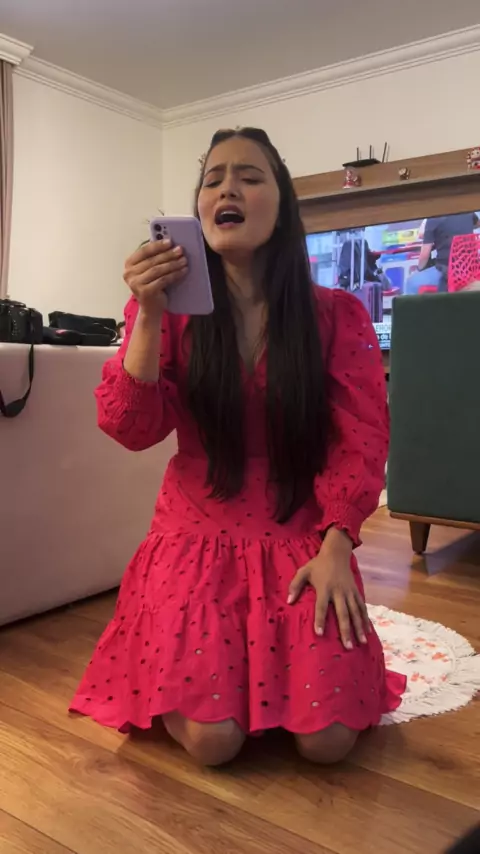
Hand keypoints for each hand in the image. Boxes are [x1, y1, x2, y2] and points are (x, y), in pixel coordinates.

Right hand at [123, 239, 187, 317]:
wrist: (150, 309)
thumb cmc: (151, 287)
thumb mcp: (148, 271)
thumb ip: (153, 259)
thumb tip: (170, 245)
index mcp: (128, 265)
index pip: (143, 251)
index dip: (157, 245)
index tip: (170, 242)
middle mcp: (129, 274)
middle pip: (152, 260)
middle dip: (168, 254)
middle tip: (180, 250)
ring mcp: (136, 284)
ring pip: (158, 270)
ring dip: (173, 264)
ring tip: (184, 261)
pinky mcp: (146, 292)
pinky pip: (163, 280)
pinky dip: (174, 275)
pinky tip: (183, 271)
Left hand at [287, 529, 369, 649]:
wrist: (336, 553)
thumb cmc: (318, 565)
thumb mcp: (303, 571)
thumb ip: (295, 585)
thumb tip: (288, 601)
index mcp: (324, 588)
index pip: (321, 607)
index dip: (320, 620)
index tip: (320, 633)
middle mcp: (338, 592)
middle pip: (342, 613)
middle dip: (345, 630)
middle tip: (348, 646)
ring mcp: (349, 592)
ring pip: (355, 612)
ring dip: (358, 628)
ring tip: (361, 643)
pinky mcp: (356, 591)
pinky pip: (362, 607)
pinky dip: (365, 619)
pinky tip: (368, 631)